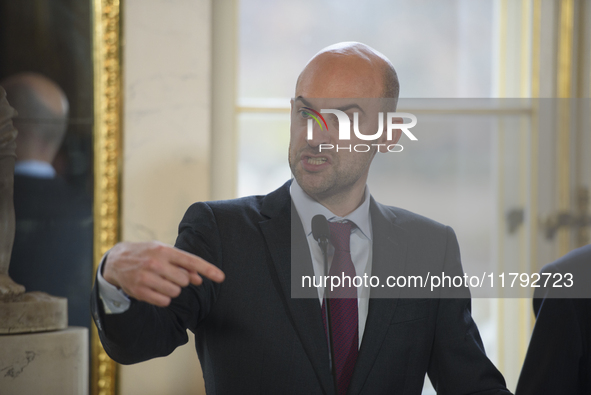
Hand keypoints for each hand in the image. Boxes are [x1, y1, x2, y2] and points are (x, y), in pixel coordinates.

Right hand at [103, 241, 224, 306]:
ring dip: (173, 290)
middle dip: (182, 280)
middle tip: (169, 275)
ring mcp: (146, 278)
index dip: (208, 270)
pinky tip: (155, 290)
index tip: (222, 277)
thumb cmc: (147, 255)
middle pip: (184, 281)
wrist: (117, 261)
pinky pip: (164, 301)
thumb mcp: (165, 253)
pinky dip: (164, 298)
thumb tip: (199, 278)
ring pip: (175, 292)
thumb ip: (184, 265)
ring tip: (161, 281)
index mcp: (165, 251)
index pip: (192, 261)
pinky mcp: (139, 292)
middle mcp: (155, 263)